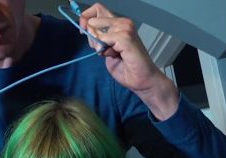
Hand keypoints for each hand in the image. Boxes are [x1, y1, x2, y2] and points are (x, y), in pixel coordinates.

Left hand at [79, 3, 178, 120]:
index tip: (83, 31)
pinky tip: (116, 56)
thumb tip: (86, 29)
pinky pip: (103, 39)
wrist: (141, 79)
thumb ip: (99, 38)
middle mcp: (123, 22)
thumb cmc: (127, 67)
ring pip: (96, 31)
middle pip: (93, 19)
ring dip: (99, 46)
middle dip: (90, 36)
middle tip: (101, 49)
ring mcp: (125, 28)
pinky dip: (105, 50)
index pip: (97, 9)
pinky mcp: (125, 36)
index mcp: (119, 24)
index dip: (86, 18)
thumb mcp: (107, 49)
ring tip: (113, 54)